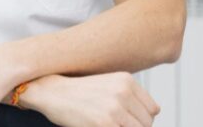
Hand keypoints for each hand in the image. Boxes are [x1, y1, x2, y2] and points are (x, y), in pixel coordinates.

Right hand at [19, 72, 159, 126]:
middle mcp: (123, 92)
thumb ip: (128, 97)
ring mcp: (115, 108)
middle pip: (146, 123)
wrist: (50, 92)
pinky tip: (98, 125)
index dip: (141, 118)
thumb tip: (148, 118)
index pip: (153, 109)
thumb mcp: (108, 85)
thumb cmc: (77, 92)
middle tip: (113, 123)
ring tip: (105, 124)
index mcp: (126, 81)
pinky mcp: (105, 123)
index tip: (126, 119)